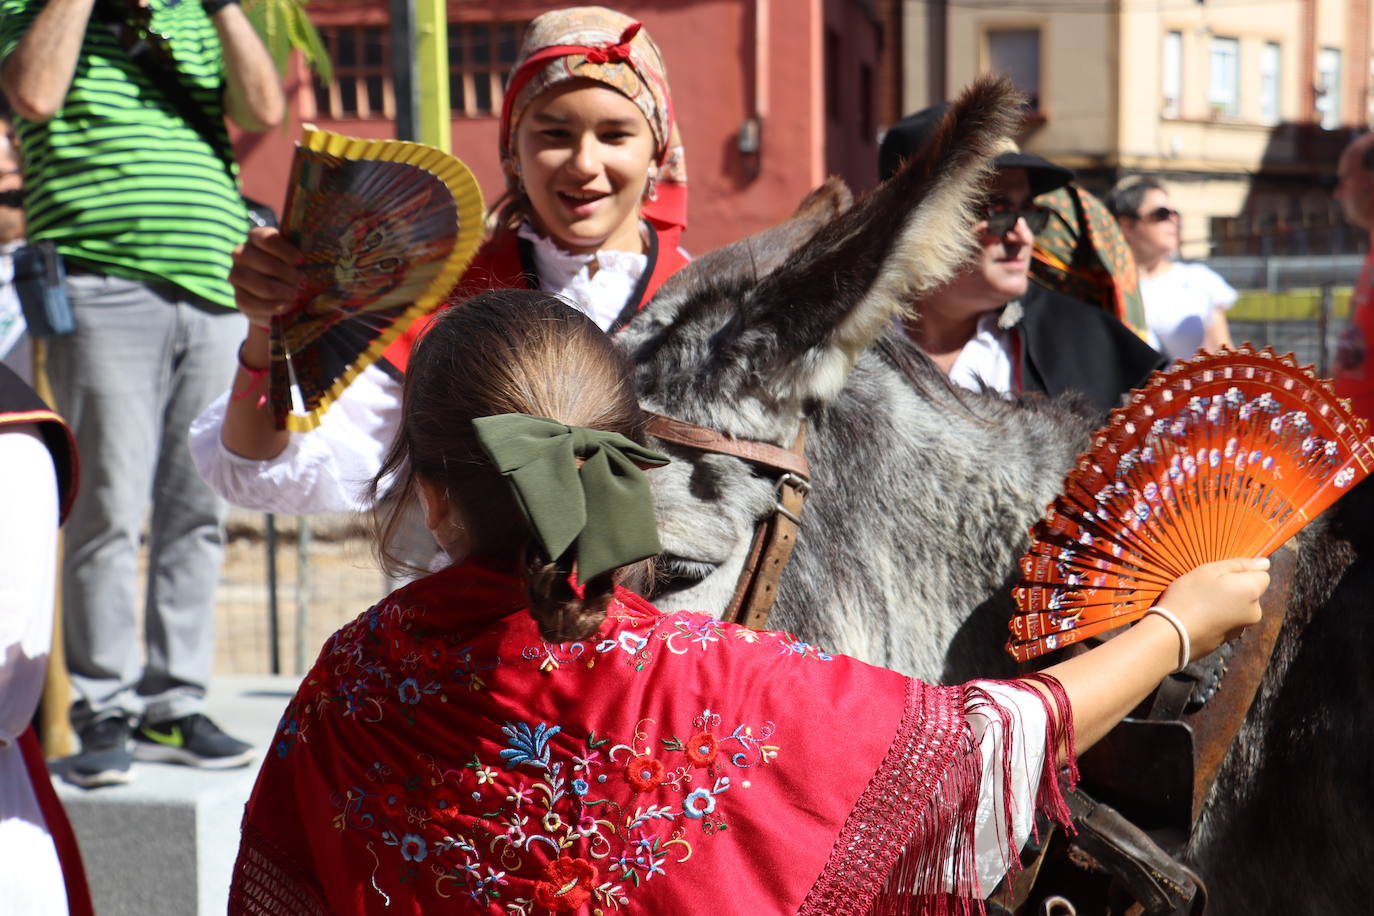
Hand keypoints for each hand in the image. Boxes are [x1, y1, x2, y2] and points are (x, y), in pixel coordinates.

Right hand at [230, 226, 302, 326]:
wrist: (284, 300)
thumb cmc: (294, 272)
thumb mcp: (299, 260)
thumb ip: (304, 253)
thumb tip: (326, 248)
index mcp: (257, 238)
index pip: (266, 238)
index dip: (284, 250)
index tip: (301, 261)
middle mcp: (242, 253)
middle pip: (261, 261)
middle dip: (286, 274)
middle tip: (302, 282)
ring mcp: (237, 275)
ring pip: (253, 281)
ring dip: (278, 290)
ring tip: (295, 295)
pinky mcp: (238, 297)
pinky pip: (249, 301)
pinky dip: (271, 306)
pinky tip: (286, 306)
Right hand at [1155, 557, 1269, 662]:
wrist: (1172, 635)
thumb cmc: (1189, 596)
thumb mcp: (1209, 570)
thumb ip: (1239, 565)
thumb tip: (1265, 563)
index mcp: (1251, 591)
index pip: (1263, 575)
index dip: (1243, 572)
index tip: (1221, 575)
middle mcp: (1254, 611)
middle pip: (1250, 592)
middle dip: (1234, 588)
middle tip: (1207, 587)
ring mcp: (1242, 627)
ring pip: (1239, 606)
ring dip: (1226, 602)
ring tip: (1200, 603)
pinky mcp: (1230, 638)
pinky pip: (1229, 620)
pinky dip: (1219, 616)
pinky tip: (1200, 616)